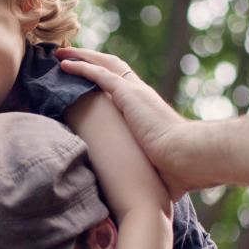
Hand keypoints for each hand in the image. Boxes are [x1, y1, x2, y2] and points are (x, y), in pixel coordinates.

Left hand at [56, 47, 189, 199]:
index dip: (106, 78)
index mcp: (147, 109)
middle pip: (113, 67)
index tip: (90, 76)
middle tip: (70, 57)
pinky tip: (64, 63)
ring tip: (61, 53)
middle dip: (91, 60)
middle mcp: (141, 95)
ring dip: (82, 57)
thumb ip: (149, 171)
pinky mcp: (128, 94)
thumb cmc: (178, 169)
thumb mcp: (157, 167)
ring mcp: (135, 92)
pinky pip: (98, 73)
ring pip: (104, 64)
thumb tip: (152, 195)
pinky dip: (80, 66)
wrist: (188, 156)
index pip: (124, 87)